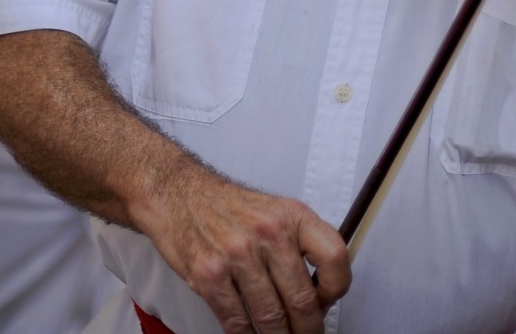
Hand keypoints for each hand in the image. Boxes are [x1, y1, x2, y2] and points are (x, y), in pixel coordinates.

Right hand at [138, 164, 348, 333]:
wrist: (180, 195)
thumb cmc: (229, 207)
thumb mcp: (276, 210)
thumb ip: (301, 245)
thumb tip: (320, 290)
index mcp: (292, 215)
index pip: (334, 257)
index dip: (336, 288)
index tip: (328, 302)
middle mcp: (269, 233)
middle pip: (302, 299)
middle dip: (308, 328)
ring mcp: (238, 255)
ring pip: (271, 317)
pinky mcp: (210, 275)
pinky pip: (237, 321)